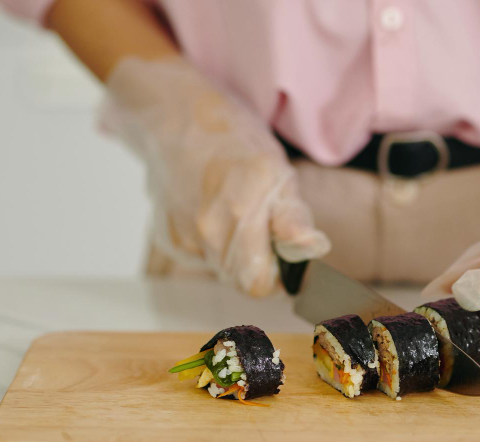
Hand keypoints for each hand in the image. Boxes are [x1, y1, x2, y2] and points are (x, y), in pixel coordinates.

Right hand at [101, 57, 329, 295]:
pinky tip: (218, 215)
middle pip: (241, 281)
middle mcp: (208, 231)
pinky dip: (215, 246)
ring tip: (240, 216)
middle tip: (266, 231)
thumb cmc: (232, 138)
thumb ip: (293, 217)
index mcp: (240, 214)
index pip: (259, 284)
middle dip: (260, 265)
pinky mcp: (169, 238)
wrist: (176, 117)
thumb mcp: (278, 170)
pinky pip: (202, 258)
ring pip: (222, 270)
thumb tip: (310, 249)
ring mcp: (184, 236)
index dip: (278, 277)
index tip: (286, 258)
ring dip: (238, 256)